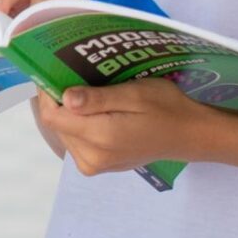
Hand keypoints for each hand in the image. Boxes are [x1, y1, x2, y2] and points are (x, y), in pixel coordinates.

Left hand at [36, 79, 211, 176]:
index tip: (56, 72)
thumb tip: (64, 98)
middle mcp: (93, 157)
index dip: (48, 93)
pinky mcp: (100, 166)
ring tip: (92, 94)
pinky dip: (80, 124)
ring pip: (64, 132)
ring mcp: (96, 165)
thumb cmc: (165, 108)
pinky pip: (76, 142)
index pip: (52, 116)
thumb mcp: (134, 94)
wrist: (189, 134)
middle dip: (61, 101)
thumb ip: (98, 98)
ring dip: (71, 113)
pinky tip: (97, 111)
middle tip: (79, 78)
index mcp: (100, 137)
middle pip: (57, 124)